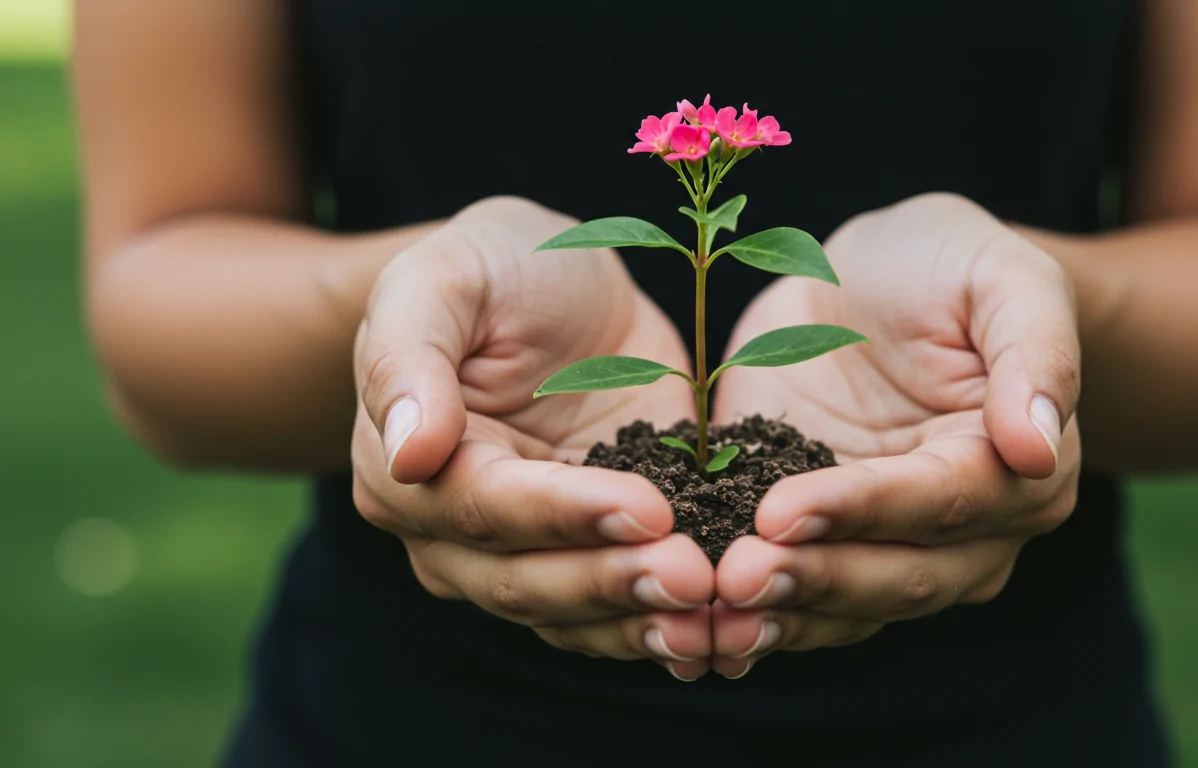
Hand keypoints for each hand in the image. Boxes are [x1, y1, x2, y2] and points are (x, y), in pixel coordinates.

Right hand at [351, 196, 713, 679]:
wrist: (553, 280)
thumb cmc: (488, 268)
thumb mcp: (442, 278)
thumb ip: (409, 357)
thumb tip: (408, 453)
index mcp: (406, 471)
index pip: (485, 508)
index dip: (565, 515)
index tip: (646, 509)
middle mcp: (457, 534)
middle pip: (528, 581)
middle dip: (614, 583)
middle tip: (697, 578)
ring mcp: (529, 551)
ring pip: (574, 614)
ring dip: (643, 621)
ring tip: (716, 618)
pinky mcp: (596, 550)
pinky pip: (620, 609)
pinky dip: (666, 623)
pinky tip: (722, 628)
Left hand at [709, 193, 1081, 677]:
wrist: (876, 282)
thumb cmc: (949, 266)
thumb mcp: (1002, 277)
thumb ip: (1035, 352)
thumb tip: (1038, 446)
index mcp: (1020, 471)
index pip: (943, 502)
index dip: (865, 509)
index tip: (783, 509)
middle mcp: (966, 532)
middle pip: (898, 575)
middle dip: (815, 578)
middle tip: (734, 578)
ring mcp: (889, 547)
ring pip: (848, 606)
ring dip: (781, 615)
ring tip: (714, 614)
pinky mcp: (822, 544)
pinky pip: (799, 599)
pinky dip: (755, 616)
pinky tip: (701, 625)